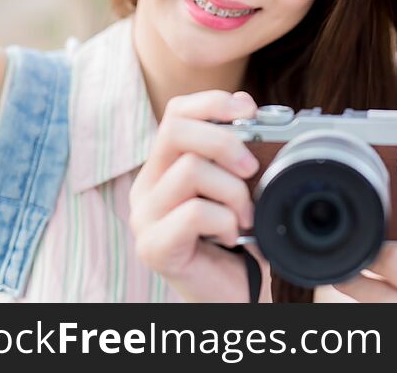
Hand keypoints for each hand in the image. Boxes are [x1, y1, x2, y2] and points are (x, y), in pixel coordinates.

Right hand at [129, 90, 267, 301]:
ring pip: (191, 170)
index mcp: (165, 166)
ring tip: (244, 216)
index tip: (248, 111)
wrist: (234, 294)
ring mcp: (145, 217)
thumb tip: (249, 106)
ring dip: (233, 191)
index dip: (213, 102)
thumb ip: (240, 151)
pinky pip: (194, 212)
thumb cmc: (239, 240)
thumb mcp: (241, 187)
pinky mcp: (153, 247)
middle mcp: (147, 187)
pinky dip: (225, 220)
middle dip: (225, 141)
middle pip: (177, 130)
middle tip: (252, 168)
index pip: (176, 112)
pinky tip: (232, 236)